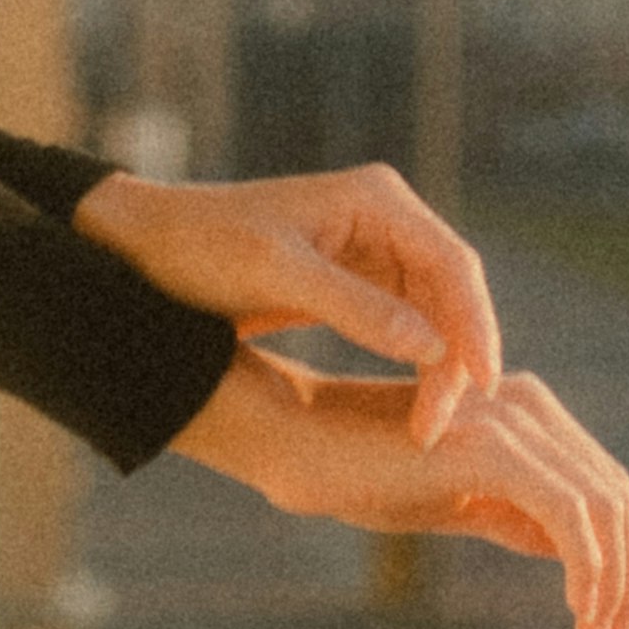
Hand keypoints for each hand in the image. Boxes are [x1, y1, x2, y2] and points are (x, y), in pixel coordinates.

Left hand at [73, 164, 506, 441]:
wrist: (145, 247)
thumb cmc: (203, 248)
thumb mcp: (275, 275)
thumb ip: (355, 308)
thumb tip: (432, 348)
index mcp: (376, 200)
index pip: (452, 264)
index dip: (475, 327)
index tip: (483, 387)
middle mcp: (385, 219)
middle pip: (450, 293)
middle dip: (455, 359)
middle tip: (440, 426)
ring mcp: (372, 250)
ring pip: (432, 315)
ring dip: (437, 369)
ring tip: (425, 428)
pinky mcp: (355, 282)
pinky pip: (404, 325)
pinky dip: (413, 365)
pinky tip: (412, 405)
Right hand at [171, 348, 628, 628]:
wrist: (293, 439)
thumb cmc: (361, 470)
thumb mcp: (452, 502)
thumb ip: (511, 516)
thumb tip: (569, 552)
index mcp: (525, 412)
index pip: (604, 485)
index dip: (628, 555)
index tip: (624, 621)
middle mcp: (530, 404)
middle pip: (615, 494)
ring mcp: (512, 420)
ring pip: (603, 505)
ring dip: (613, 582)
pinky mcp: (491, 448)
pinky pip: (567, 512)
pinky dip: (586, 565)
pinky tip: (577, 611)